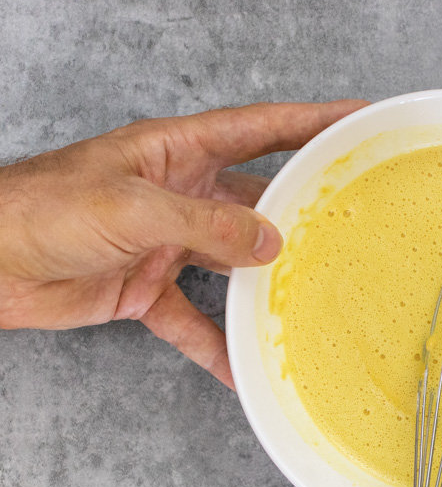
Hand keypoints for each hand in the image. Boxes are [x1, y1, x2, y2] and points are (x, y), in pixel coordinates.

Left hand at [0, 100, 366, 387]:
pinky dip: (216, 343)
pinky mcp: (149, 287)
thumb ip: (206, 224)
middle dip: (301, 210)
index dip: (311, 122)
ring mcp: (169, 242)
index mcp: (177, 152)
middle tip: (349, 221)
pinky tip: (241, 366)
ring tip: (309, 298)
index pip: (260, 130)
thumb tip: (271, 244)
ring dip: (265, 284)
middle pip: (257, 199)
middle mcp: (181, 193)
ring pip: (233, 263)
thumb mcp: (133, 208)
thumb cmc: (41, 210)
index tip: (355, 121)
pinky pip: (195, 319)